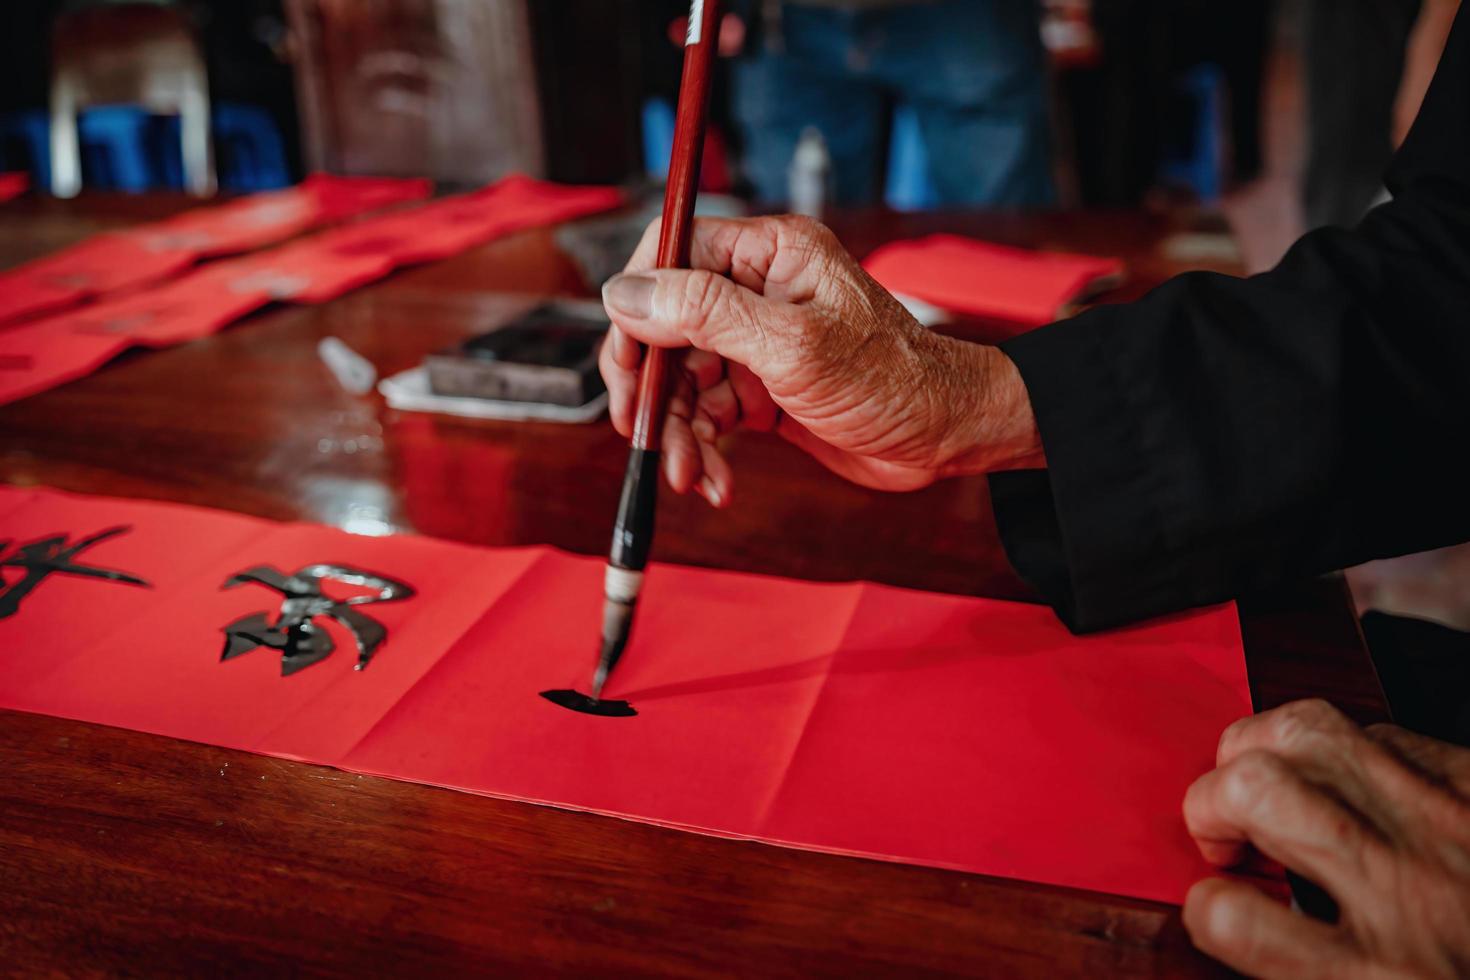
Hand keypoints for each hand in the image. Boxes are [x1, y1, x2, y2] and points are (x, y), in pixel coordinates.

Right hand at [599, 215, 1041, 505]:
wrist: (944, 437)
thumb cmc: (892, 379)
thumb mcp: (793, 346)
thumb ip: (707, 314)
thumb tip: (627, 294)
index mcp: (770, 255)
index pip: (672, 253)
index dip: (638, 303)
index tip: (627, 358)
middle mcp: (758, 291)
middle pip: (666, 326)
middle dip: (652, 388)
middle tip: (641, 432)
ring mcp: (757, 343)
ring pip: (682, 381)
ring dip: (676, 433)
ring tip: (688, 474)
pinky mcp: (761, 391)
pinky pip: (707, 416)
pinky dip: (703, 450)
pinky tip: (715, 481)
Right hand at [1182, 699, 1469, 978]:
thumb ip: (1312, 964)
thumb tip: (1243, 921)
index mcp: (1380, 977)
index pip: (1231, 917)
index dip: (1207, 907)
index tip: (1220, 910)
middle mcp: (1407, 892)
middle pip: (1257, 790)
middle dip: (1210, 803)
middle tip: (1226, 836)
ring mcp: (1449, 825)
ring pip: (1310, 732)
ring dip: (1262, 752)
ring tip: (1266, 785)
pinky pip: (1383, 731)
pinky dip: (1345, 750)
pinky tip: (1348, 787)